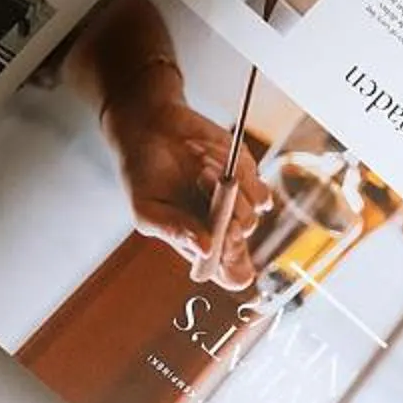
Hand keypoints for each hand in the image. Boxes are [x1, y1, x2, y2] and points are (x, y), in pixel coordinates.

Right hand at [99, 92, 273, 290]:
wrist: (151, 128)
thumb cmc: (143, 173)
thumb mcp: (146, 207)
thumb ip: (173, 231)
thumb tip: (206, 250)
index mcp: (199, 245)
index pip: (231, 274)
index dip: (233, 263)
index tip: (223, 234)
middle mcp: (221, 229)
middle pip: (243, 239)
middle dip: (228, 213)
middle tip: (203, 185)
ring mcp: (237, 205)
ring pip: (253, 211)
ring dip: (225, 186)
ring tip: (198, 168)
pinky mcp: (248, 179)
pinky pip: (258, 186)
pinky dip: (237, 171)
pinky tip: (211, 158)